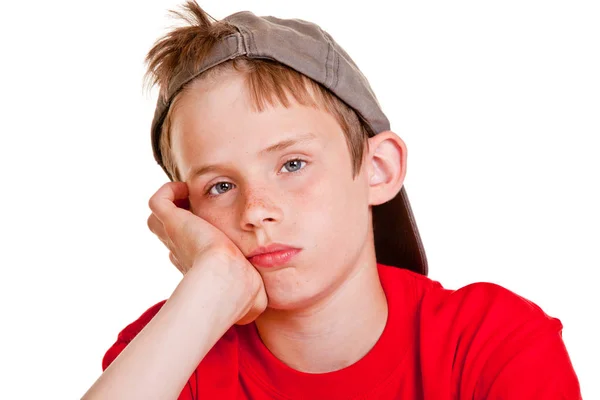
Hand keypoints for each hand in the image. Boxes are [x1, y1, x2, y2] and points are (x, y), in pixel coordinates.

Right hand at [147, 181, 266, 324]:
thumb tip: (261, 303)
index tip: (212, 242)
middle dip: (183, 224)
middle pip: (172, 236)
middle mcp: (183, 253)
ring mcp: (175, 237)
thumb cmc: (241, 292)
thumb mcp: (254, 299)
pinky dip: (168, 191)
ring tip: (191, 199)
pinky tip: (187, 189)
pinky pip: (158, 201)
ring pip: (158, 220)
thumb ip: (258, 300)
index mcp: (199, 269)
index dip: (196, 247)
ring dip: (171, 207)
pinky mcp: (172, 222)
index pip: (189, 255)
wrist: (228, 280)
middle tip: (201, 213)